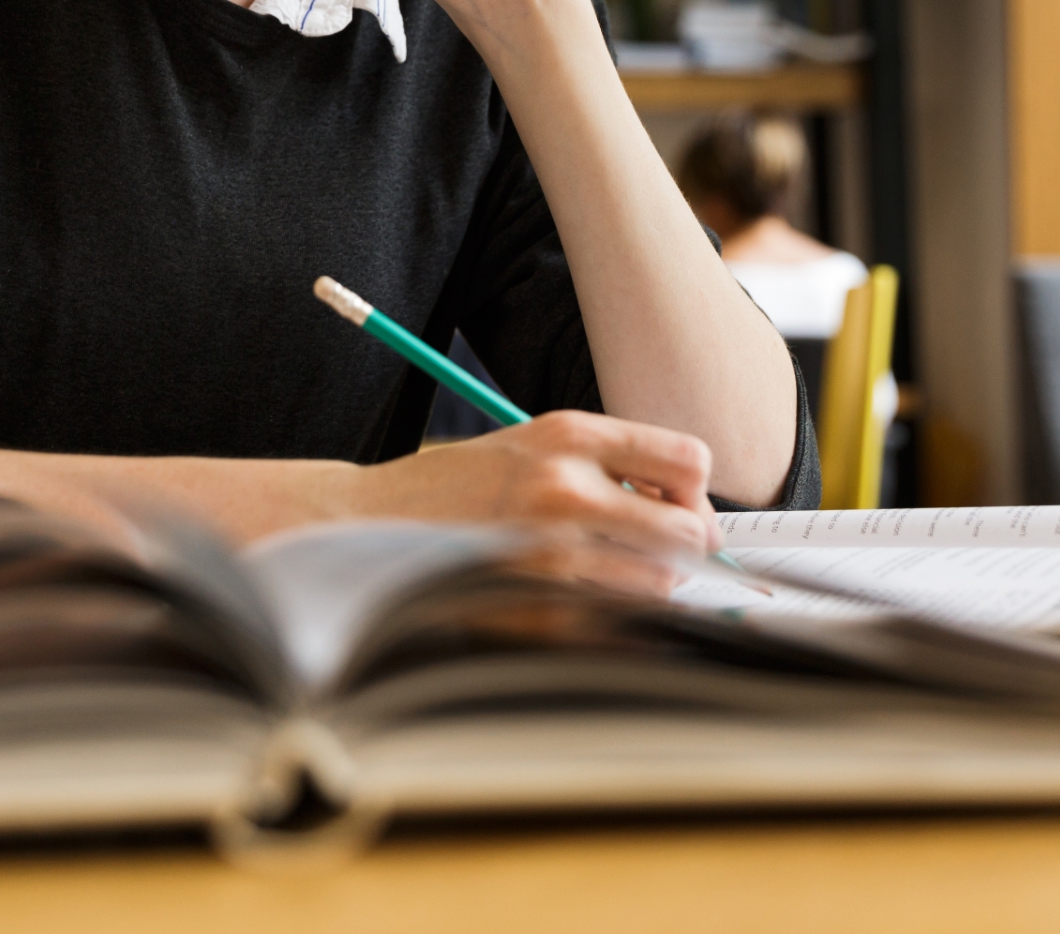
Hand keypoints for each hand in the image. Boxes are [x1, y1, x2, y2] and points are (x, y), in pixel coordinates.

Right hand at [337, 410, 719, 595]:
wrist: (366, 523)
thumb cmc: (450, 486)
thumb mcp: (527, 443)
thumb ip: (602, 464)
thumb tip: (682, 505)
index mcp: (568, 435)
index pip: (687, 459)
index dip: (693, 490)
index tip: (677, 506)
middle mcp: (565, 488)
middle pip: (685, 529)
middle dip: (683, 546)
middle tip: (659, 554)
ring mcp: (550, 552)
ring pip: (658, 583)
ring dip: (647, 586)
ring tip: (610, 578)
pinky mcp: (533, 607)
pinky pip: (615, 624)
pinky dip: (615, 621)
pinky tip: (582, 604)